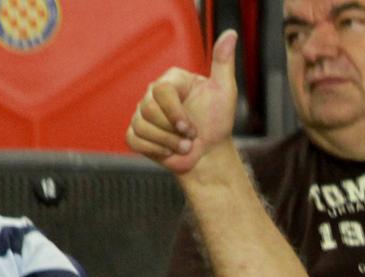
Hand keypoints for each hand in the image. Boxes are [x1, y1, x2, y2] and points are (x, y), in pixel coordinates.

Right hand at [127, 30, 238, 173]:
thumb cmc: (217, 123)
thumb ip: (224, 63)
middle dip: (173, 130)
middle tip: (190, 136)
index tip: (190, 127)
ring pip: (141, 125)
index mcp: (172, 81)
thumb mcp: (225, 92)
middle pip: (148, 108)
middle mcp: (153, 93)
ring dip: (168, 142)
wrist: (210, 154)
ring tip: (184, 145)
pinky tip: (169, 151)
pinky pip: (134, 139)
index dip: (174, 112)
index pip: (161, 90)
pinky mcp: (136, 132)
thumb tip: (230, 34)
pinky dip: (154, 150)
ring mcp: (142, 113)